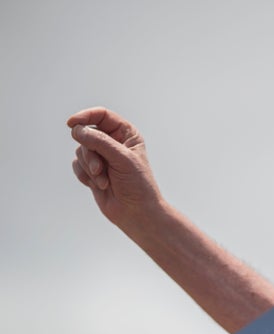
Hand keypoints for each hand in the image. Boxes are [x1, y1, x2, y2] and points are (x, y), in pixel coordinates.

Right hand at [68, 107, 162, 230]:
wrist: (136, 212)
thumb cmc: (137, 184)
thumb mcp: (122, 158)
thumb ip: (99, 141)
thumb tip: (77, 130)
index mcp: (126, 134)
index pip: (101, 115)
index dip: (85, 116)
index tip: (72, 124)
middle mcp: (113, 142)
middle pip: (87, 134)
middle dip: (90, 153)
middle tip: (100, 169)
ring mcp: (102, 157)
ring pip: (80, 151)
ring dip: (90, 168)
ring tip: (104, 181)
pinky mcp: (93, 171)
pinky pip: (77, 165)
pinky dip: (84, 176)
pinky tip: (99, 185)